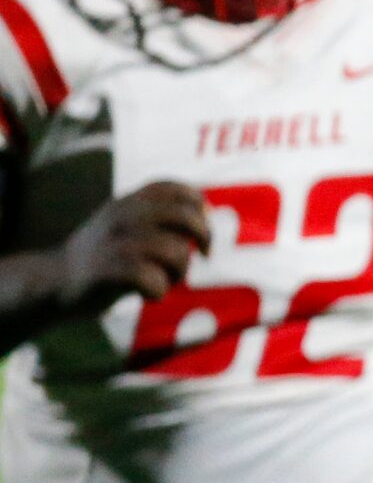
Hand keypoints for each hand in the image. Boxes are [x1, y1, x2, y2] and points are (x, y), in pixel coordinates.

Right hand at [56, 182, 211, 311]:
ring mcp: (112, 242)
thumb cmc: (103, 257)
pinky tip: (148, 294)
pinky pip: (151, 278)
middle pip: (184, 216)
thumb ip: (159, 218)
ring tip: (165, 280)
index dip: (198, 205)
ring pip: (174, 251)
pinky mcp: (105, 270)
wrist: (53, 282)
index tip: (202, 225)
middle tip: (203, 255)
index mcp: (128, 201)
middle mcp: (121, 215)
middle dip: (203, 237)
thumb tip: (209, 215)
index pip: (174, 188)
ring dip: (179, 272)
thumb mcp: (126, 226)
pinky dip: (158, 290)